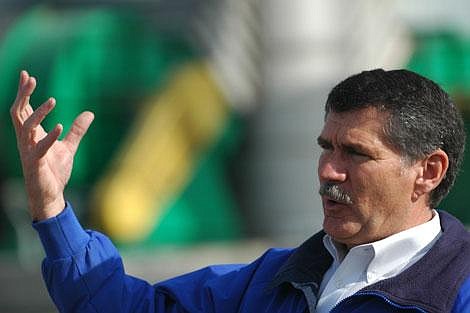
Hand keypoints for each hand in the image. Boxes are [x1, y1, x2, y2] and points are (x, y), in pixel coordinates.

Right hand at [10, 71, 93, 220]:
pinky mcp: (36, 164)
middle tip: (30, 78)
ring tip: (53, 99)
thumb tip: (89, 113)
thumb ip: (77, 130)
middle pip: (18, 113)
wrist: (51, 195)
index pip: (24, 109)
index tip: (26, 74)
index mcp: (32, 135)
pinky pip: (39, 148)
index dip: (24, 92)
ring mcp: (29, 152)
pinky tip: (60, 126)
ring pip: (26, 127)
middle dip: (23, 95)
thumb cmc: (54, 171)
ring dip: (38, 113)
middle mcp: (26, 141)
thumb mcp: (69, 147)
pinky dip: (49, 137)